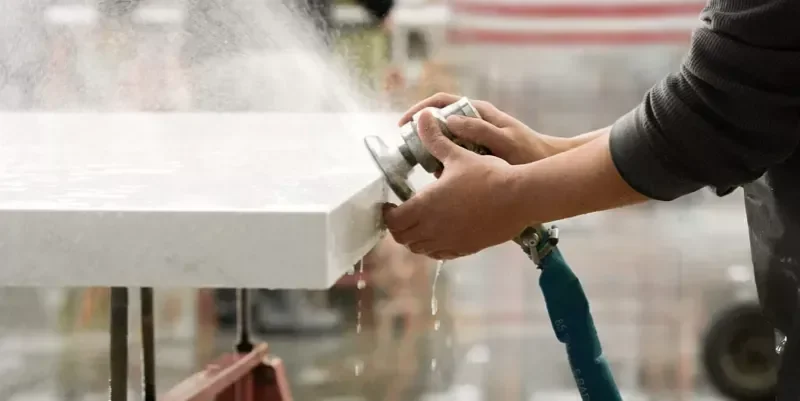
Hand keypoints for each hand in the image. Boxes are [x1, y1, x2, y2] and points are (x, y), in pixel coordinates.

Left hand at [384, 110, 528, 259]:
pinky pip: (440, 254)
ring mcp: (450, 242)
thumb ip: (435, 139)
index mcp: (426, 205)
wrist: (519, 198)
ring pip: (420, 248)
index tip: (390, 204)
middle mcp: (433, 229)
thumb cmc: (487, 175)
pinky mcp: (466, 249)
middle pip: (402, 237)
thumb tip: (421, 117)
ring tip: (420, 222)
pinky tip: (440, 233)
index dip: (387, 214)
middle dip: (398, 226)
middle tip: (402, 212)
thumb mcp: (458, 155)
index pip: (393, 220)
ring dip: (414, 237)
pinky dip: (433, 247)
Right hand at [399, 93, 557, 164]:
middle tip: (411, 154)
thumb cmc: (530, 153)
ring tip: (431, 172)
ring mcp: (474, 139)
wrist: (548, 168)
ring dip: (434, 155)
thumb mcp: (505, 141)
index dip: (419, 110)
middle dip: (422, 136)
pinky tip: (446, 183)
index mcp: (479, 112)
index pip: (441, 101)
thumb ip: (479, 129)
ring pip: (444, 143)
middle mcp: (474, 122)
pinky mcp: (476, 156)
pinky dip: (446, 167)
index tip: (404, 125)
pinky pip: (454, 159)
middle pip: (438, 122)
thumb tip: (448, 121)